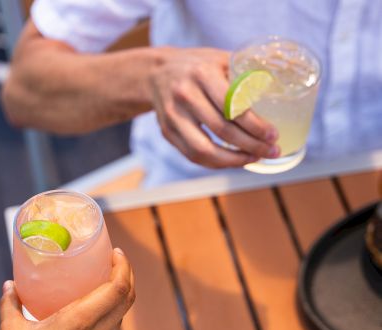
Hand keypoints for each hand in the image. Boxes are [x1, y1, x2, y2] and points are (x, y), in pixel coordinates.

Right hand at [0, 248, 134, 329]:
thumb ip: (10, 303)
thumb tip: (9, 285)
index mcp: (78, 321)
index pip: (117, 289)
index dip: (123, 268)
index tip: (117, 253)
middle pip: (127, 300)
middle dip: (127, 276)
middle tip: (115, 262)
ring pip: (121, 317)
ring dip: (120, 297)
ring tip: (107, 283)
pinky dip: (111, 316)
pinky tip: (96, 313)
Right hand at [149, 47, 279, 167]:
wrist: (156, 73)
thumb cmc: (198, 66)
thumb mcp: (220, 59)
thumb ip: (245, 75)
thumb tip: (280, 93)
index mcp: (202, 74)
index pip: (233, 106)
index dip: (255, 126)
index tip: (273, 135)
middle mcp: (185, 96)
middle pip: (222, 131)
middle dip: (251, 146)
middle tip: (271, 151)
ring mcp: (174, 117)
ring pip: (204, 150)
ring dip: (233, 161)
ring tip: (254, 159)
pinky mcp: (168, 132)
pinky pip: (193, 156)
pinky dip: (216, 163)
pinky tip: (233, 160)